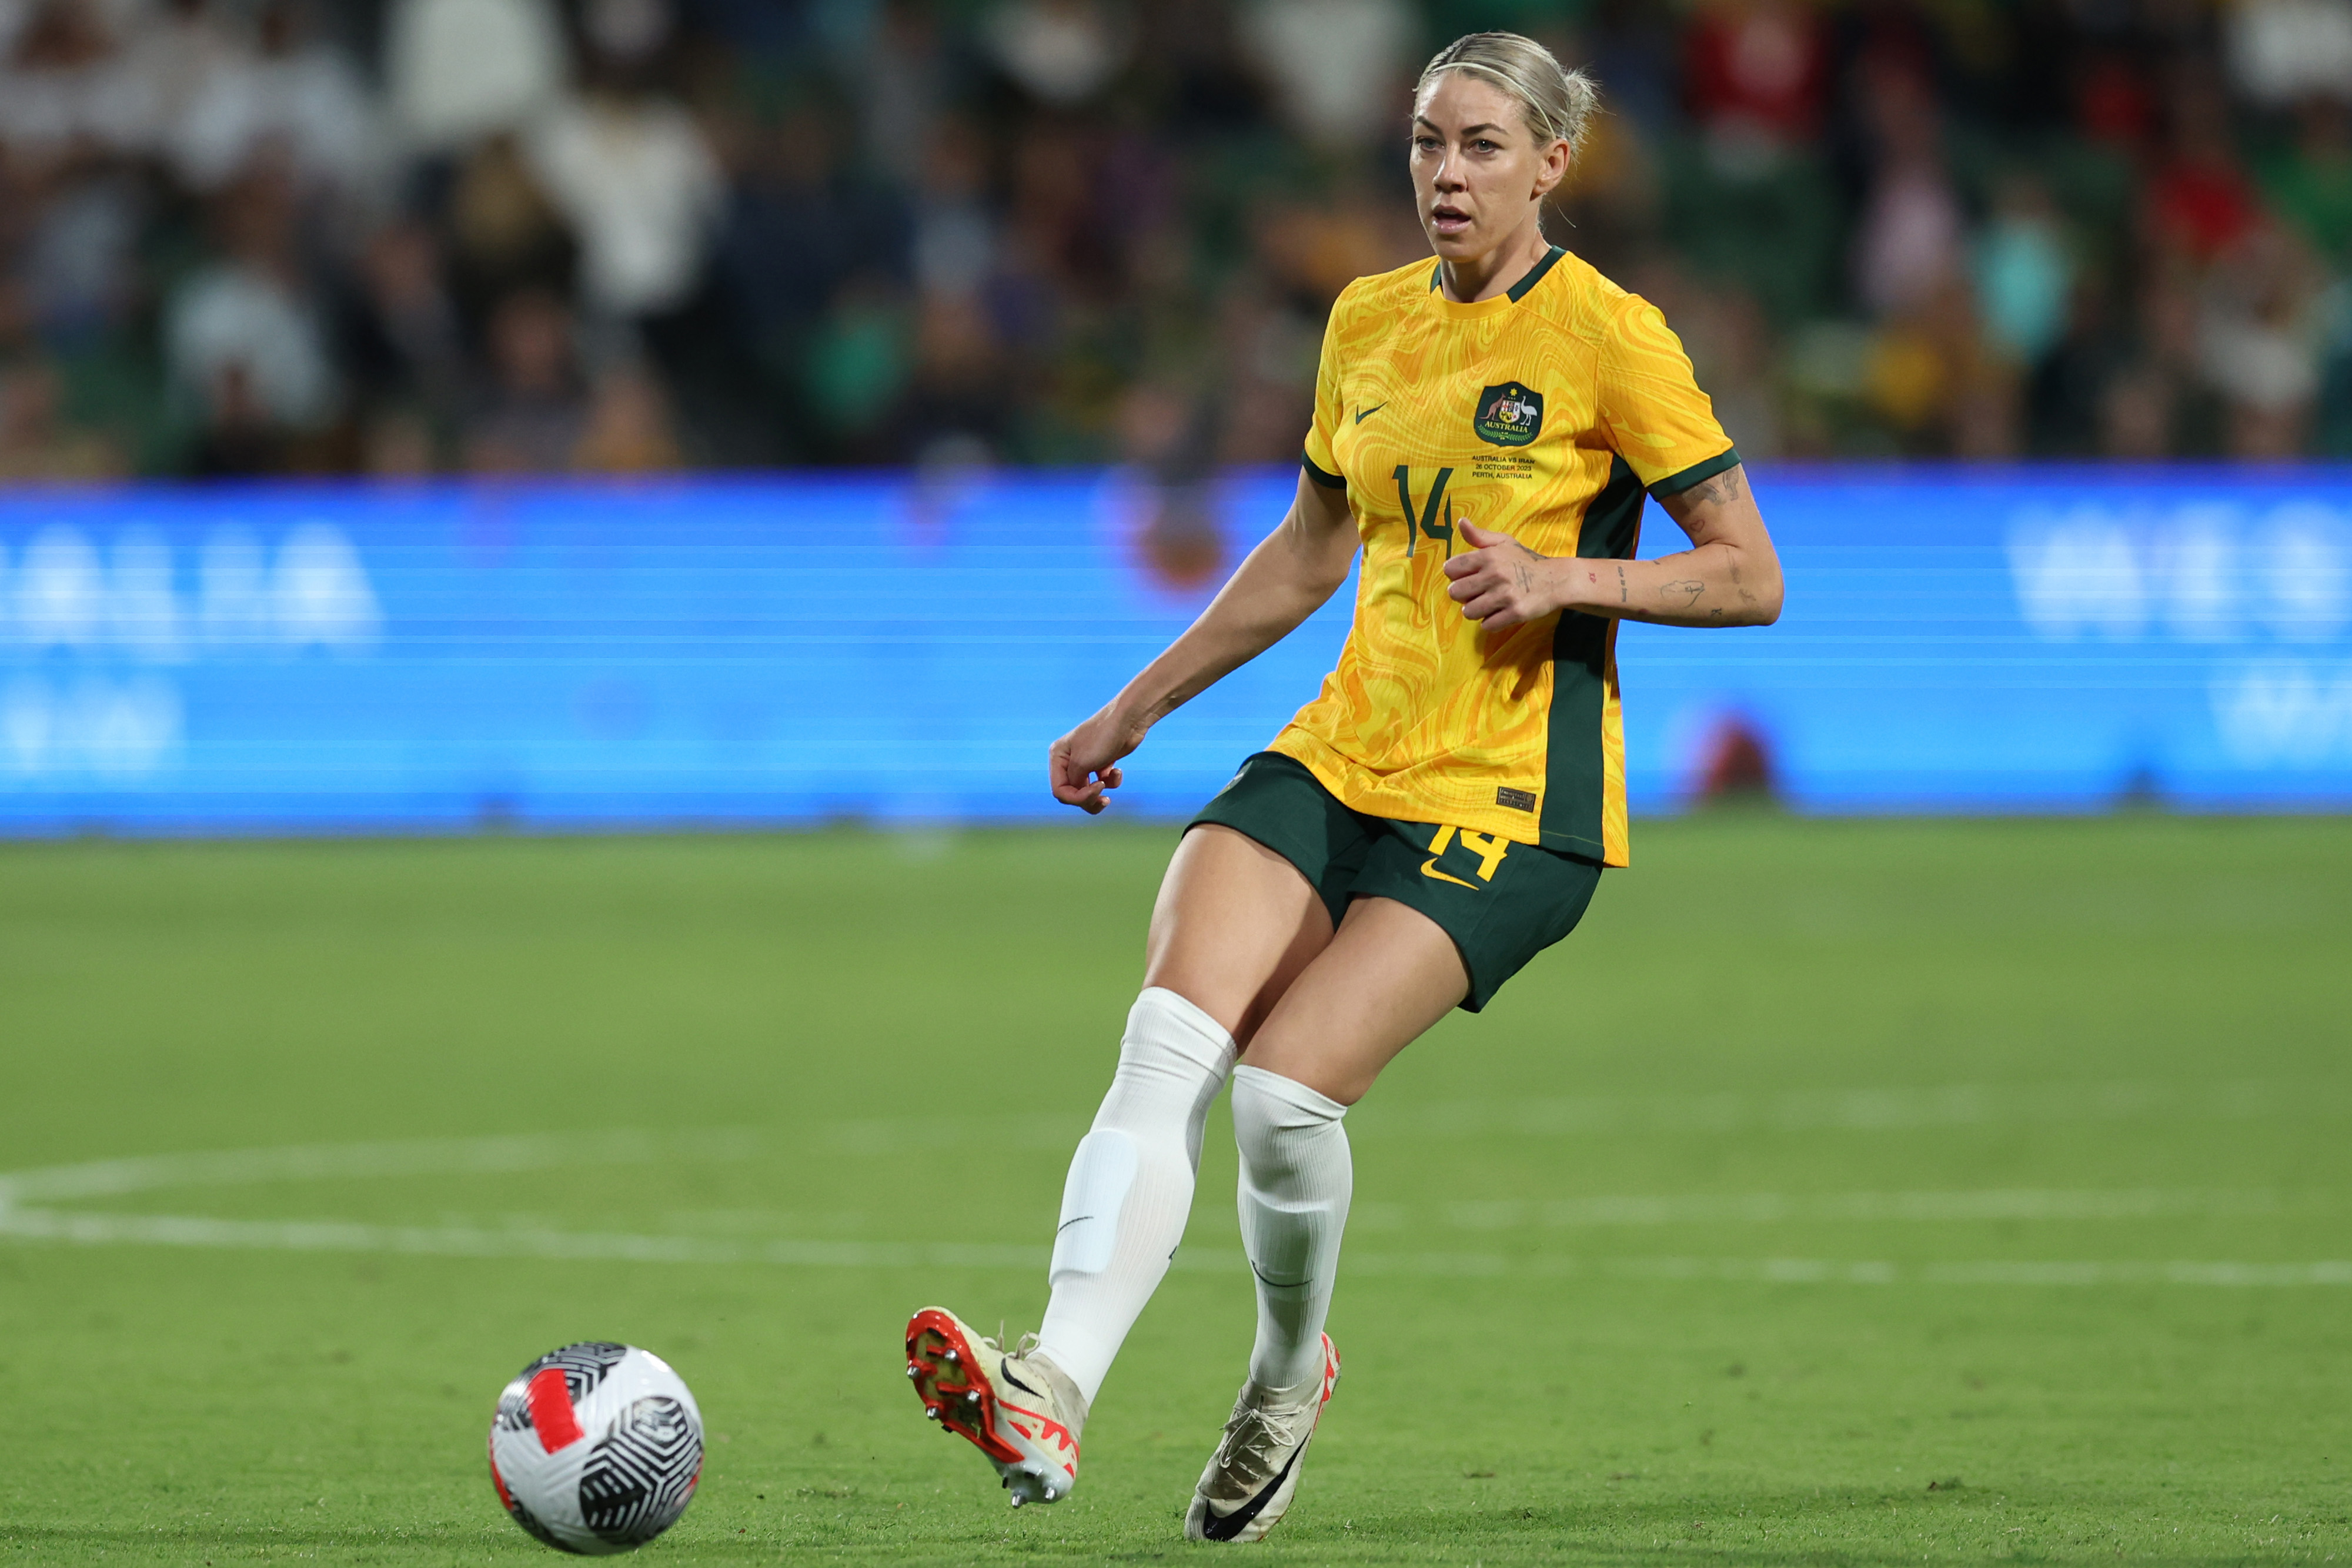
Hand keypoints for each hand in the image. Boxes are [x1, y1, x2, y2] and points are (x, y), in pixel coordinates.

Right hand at [1049, 704, 1146, 813]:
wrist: (1129, 721)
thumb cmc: (1103, 738)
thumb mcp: (1082, 764)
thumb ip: (1074, 784)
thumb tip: (1077, 796)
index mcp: (1058, 757)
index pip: (1060, 790)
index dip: (1077, 797)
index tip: (1097, 789)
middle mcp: (1068, 760)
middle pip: (1073, 793)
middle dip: (1088, 799)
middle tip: (1104, 797)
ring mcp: (1086, 762)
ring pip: (1087, 792)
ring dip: (1098, 796)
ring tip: (1108, 797)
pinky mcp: (1102, 763)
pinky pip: (1102, 783)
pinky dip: (1111, 782)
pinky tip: (1117, 771)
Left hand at [1443, 521, 1562, 629]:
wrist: (1555, 580)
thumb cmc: (1525, 561)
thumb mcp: (1504, 543)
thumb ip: (1479, 536)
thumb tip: (1460, 522)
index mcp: (1488, 556)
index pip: (1451, 569)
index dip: (1455, 575)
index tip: (1466, 577)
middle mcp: (1495, 574)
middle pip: (1455, 592)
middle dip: (1462, 595)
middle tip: (1475, 593)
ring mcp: (1505, 595)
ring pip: (1469, 611)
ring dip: (1475, 610)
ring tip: (1486, 604)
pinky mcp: (1515, 613)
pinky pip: (1487, 625)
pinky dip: (1490, 622)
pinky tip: (1499, 613)